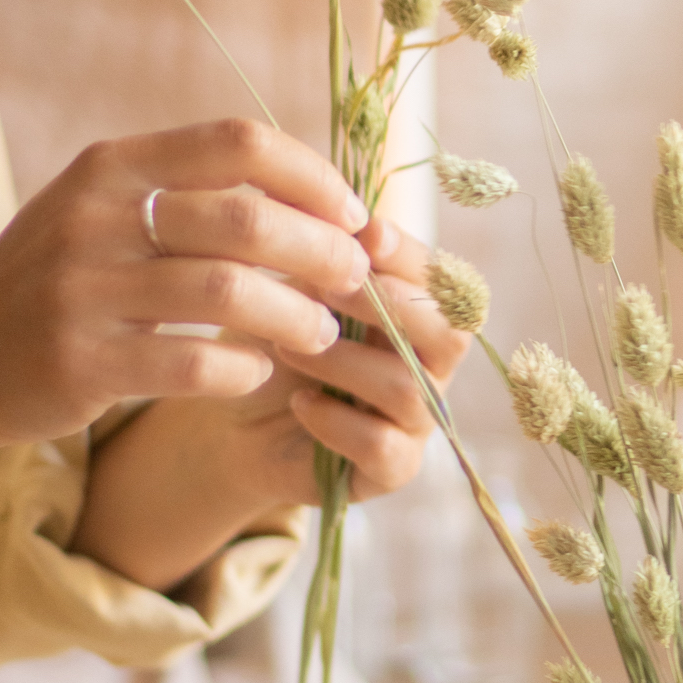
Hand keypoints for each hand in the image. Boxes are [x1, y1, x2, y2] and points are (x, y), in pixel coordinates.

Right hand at [0, 118, 372, 491]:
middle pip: (245, 219)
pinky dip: (242, 369)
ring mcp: (84, 290)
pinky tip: (259, 372)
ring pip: (227, 292)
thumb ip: (195, 190)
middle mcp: (96, 217)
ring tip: (322, 333)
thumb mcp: (110, 209)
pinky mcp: (82, 362)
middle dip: (320, 251)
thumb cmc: (66, 279)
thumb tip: (317, 191)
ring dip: (294, 316)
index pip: (237, 144)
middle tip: (355, 281)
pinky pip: (192, 364)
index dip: (312, 179)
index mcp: (114, 166)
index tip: (353, 217)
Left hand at [274, 216, 469, 499]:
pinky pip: (384, 447)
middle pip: (451, 335)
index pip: (444, 282)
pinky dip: (338, 422)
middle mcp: (431, 367)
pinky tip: (301, 404)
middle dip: (389, 306)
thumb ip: (326, 253)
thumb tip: (347, 212)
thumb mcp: (293, 286)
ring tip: (286, 347)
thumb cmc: (272, 339)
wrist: (232, 418)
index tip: (365, 234)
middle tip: (326, 289)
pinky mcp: (392, 470)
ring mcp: (416, 422)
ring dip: (344, 363)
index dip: (411, 257)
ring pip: (409, 388)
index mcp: (419, 314)